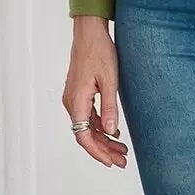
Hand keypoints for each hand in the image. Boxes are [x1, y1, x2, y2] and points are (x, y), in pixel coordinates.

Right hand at [63, 16, 128, 167]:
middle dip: (104, 150)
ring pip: (87, 127)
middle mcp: (72, 103)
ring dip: (104, 140)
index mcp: (77, 102)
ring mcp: (74, 99)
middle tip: (123, 161)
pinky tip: (114, 132)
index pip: (83, 137)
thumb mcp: (110, 80)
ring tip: (122, 150)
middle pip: (86, 135)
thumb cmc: (99, 52)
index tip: (111, 162)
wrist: (89, 33)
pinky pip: (88, 117)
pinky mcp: (79, 94)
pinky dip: (101, 127)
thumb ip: (110, 107)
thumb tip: (110, 131)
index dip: (97, 152)